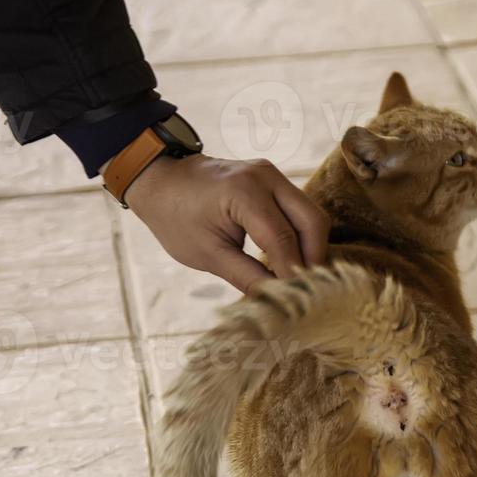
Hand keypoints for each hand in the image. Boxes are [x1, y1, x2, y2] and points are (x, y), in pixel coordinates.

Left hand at [124, 154, 330, 292]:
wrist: (163, 181)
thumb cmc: (177, 218)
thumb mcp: (208, 255)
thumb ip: (247, 277)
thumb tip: (280, 302)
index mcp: (243, 193)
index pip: (282, 239)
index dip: (293, 273)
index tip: (298, 302)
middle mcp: (265, 176)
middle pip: (313, 222)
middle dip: (314, 259)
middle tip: (306, 291)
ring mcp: (273, 174)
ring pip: (312, 215)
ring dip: (310, 248)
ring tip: (298, 278)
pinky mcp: (275, 179)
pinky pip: (300, 210)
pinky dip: (301, 236)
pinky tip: (291, 260)